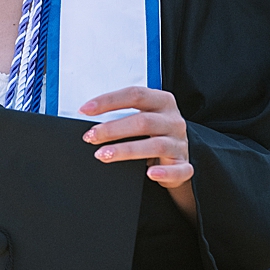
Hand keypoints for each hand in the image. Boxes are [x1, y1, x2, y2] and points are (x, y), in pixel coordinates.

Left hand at [80, 85, 196, 220]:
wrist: (177, 155)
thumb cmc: (153, 133)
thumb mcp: (141, 117)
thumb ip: (122, 115)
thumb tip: (88, 120)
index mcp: (162, 102)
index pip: (135, 95)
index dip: (108, 101)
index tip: (85, 109)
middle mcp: (173, 121)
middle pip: (143, 122)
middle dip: (112, 129)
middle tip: (90, 137)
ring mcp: (180, 143)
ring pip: (156, 145)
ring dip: (126, 150)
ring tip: (102, 154)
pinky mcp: (184, 165)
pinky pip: (178, 170)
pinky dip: (164, 172)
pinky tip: (149, 173)